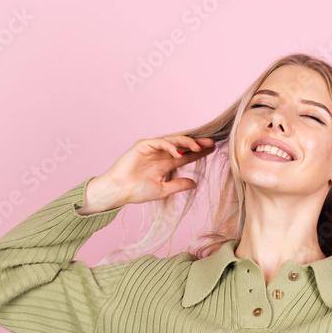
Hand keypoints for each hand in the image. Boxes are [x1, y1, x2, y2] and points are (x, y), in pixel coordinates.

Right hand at [96, 135, 217, 208]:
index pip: (186, 155)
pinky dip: (170, 145)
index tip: (213, 150)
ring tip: (198, 147)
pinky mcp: (143, 145)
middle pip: (183, 145)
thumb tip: (195, 183)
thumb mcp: (162, 190)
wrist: (118, 191)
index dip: (199, 152)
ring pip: (173, 140)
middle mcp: (161, 154)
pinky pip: (159, 141)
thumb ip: (178, 185)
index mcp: (165, 164)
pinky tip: (179, 152)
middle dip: (197, 143)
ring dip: (186, 142)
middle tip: (212, 142)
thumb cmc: (136, 192)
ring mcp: (152, 148)